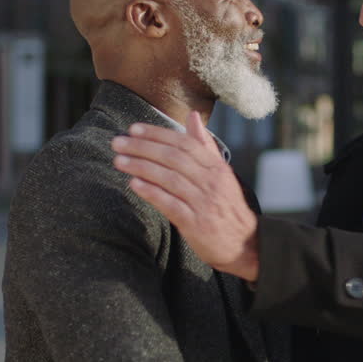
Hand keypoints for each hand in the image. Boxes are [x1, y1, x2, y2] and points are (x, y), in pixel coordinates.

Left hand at [111, 113, 259, 279]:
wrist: (244, 244)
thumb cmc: (227, 206)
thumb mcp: (222, 173)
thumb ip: (205, 146)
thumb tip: (193, 117)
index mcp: (217, 168)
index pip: (184, 143)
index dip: (157, 134)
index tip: (134, 129)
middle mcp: (211, 182)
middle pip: (173, 158)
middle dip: (142, 147)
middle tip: (118, 142)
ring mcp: (203, 203)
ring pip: (169, 178)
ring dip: (141, 167)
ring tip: (119, 161)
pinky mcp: (196, 223)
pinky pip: (170, 204)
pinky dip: (151, 192)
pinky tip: (134, 184)